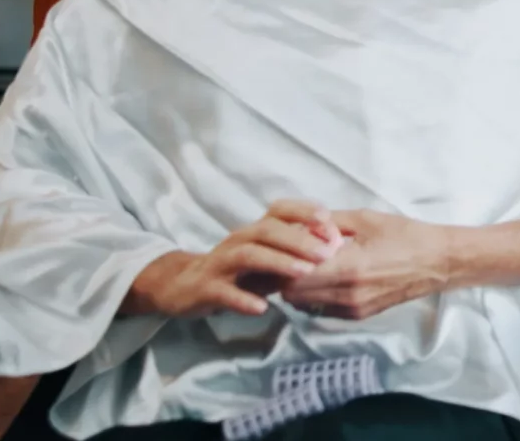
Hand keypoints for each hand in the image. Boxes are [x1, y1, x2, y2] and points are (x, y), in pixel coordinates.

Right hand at [124, 200, 343, 318]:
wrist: (184, 286)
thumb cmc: (237, 272)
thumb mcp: (266, 259)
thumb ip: (294, 254)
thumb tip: (334, 250)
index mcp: (254, 230)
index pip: (279, 210)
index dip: (303, 211)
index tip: (329, 220)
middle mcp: (238, 240)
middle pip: (268, 230)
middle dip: (299, 239)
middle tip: (327, 253)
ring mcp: (220, 263)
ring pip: (249, 255)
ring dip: (278, 262)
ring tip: (303, 273)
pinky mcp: (206, 288)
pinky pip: (225, 292)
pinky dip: (243, 299)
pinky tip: (262, 308)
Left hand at [282, 208, 454, 318]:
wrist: (437, 262)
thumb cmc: (405, 235)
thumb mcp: (365, 219)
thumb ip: (328, 223)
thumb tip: (299, 227)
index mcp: (349, 267)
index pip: (294, 276)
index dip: (283, 262)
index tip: (284, 247)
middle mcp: (348, 295)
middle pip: (293, 295)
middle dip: (287, 275)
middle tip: (292, 255)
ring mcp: (353, 309)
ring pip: (304, 304)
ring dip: (300, 286)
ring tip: (310, 265)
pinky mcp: (358, 316)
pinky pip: (322, 308)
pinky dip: (316, 294)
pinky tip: (328, 276)